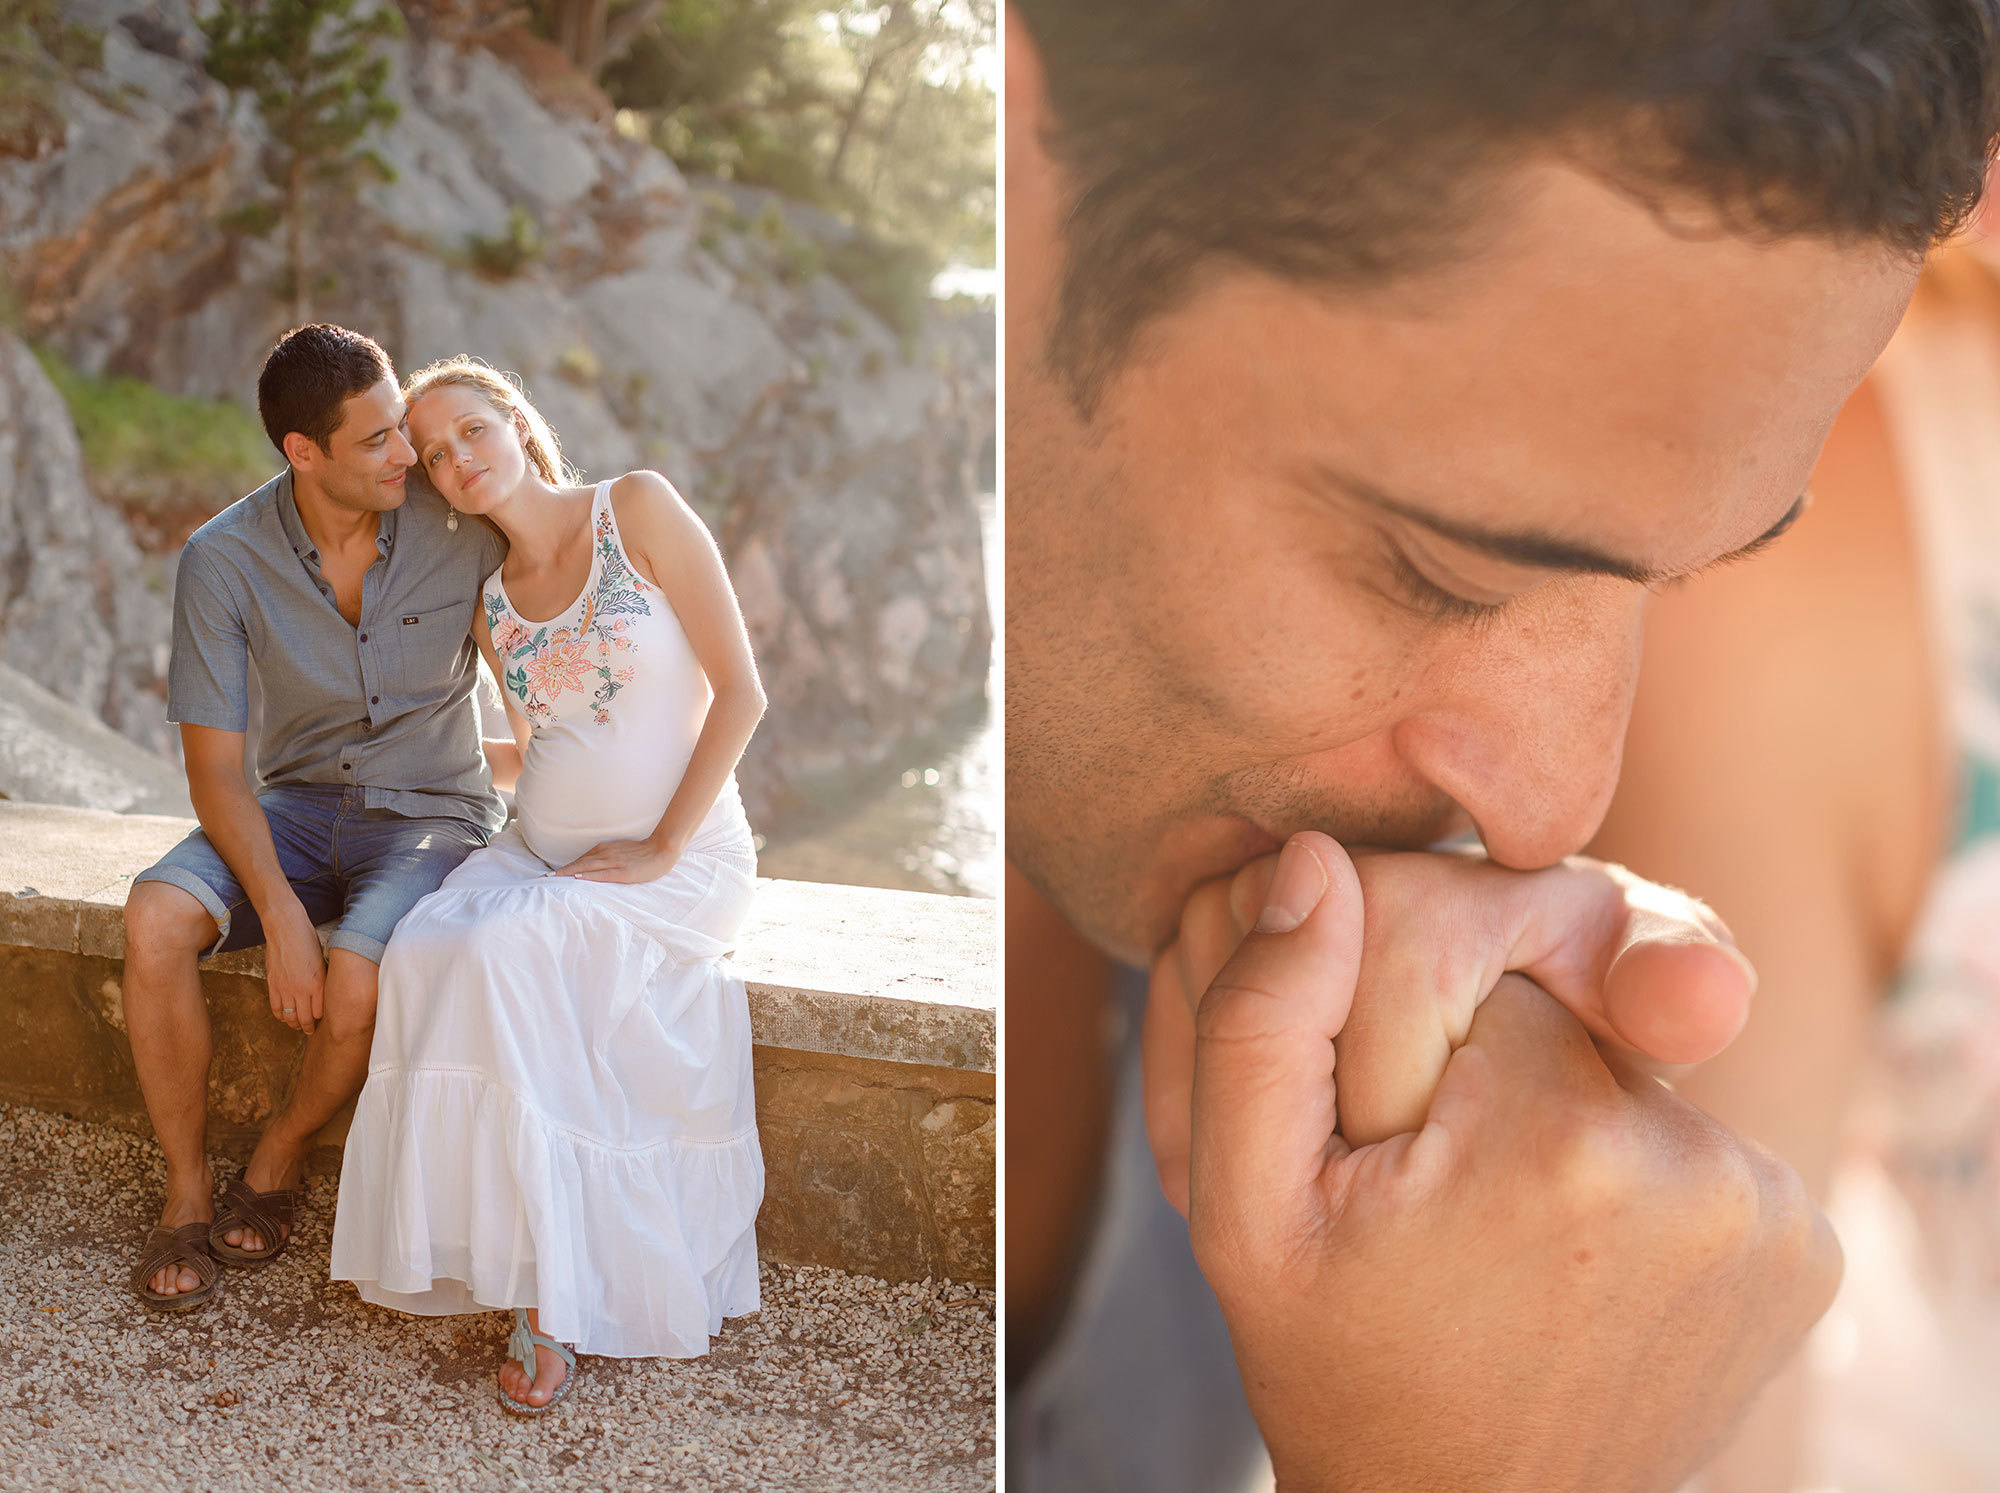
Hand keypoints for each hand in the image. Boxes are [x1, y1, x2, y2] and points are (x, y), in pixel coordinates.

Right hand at [263, 897, 326, 1034]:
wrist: (286, 928)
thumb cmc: (307, 940)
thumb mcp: (323, 960)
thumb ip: (322, 980)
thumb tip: (324, 994)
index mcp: (318, 983)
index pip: (321, 1012)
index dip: (322, 1018)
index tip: (323, 1021)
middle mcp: (301, 989)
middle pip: (305, 1019)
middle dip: (308, 1028)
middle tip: (310, 1031)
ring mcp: (285, 988)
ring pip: (289, 1017)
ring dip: (294, 1024)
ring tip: (297, 1026)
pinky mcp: (272, 985)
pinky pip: (275, 1008)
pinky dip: (280, 1016)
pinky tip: (284, 1017)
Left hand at [545, 837, 681, 883]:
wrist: (662, 849)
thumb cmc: (642, 852)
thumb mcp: (620, 850)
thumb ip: (605, 856)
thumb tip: (590, 865)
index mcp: (604, 849)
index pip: (581, 859)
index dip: (565, 867)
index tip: (551, 874)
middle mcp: (606, 854)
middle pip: (579, 863)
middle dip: (561, 871)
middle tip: (545, 878)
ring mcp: (615, 863)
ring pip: (587, 868)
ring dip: (569, 873)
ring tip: (555, 879)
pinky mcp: (624, 872)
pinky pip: (603, 874)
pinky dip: (589, 876)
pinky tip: (578, 878)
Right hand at [1144, 844, 1755, 1209]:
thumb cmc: (1342, 1364)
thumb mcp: (1243, 1213)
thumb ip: (1259, 1027)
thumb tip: (1314, 864)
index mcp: (1544, 1135)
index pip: (1447, 932)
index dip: (1375, 997)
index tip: (1360, 1110)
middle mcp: (1690, 1160)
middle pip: (1540, 987)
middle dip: (1467, 1045)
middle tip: (1414, 1166)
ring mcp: (1763, 1210)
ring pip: (1609, 1052)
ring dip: (1544, 1098)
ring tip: (1484, 1215)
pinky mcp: (1800, 1246)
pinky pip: (1681, 1126)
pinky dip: (1619, 1159)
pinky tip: (1557, 1242)